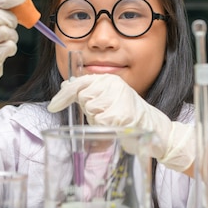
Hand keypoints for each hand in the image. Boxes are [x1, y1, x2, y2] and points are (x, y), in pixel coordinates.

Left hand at [47, 74, 195, 171]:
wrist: (155, 127)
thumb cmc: (129, 115)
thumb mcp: (110, 98)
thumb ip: (90, 91)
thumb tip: (66, 86)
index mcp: (109, 79)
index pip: (79, 83)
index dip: (63, 95)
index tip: (52, 106)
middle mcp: (113, 84)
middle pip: (82, 98)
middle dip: (89, 110)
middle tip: (107, 113)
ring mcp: (117, 98)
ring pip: (90, 110)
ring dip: (97, 120)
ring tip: (114, 120)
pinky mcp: (119, 114)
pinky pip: (99, 123)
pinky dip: (104, 128)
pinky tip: (117, 126)